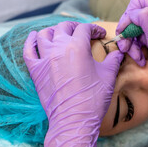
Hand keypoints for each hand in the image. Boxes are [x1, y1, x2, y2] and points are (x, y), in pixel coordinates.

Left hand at [23, 21, 123, 146]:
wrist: (74, 120)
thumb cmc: (93, 98)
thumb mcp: (109, 76)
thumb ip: (114, 59)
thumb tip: (119, 52)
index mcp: (77, 47)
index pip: (85, 28)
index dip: (94, 29)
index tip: (100, 34)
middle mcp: (58, 48)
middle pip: (64, 27)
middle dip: (75, 27)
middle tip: (82, 32)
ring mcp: (44, 59)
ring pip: (44, 34)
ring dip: (53, 31)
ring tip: (60, 34)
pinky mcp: (35, 71)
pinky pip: (28, 50)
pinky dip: (30, 41)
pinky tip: (34, 37)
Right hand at [117, 0, 147, 115]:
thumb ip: (144, 17)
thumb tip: (131, 14)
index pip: (138, 1)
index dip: (129, 14)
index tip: (125, 29)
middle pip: (132, 17)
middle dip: (127, 32)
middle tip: (124, 45)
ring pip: (131, 30)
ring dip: (130, 44)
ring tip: (135, 55)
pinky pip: (135, 41)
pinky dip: (135, 50)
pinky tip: (140, 59)